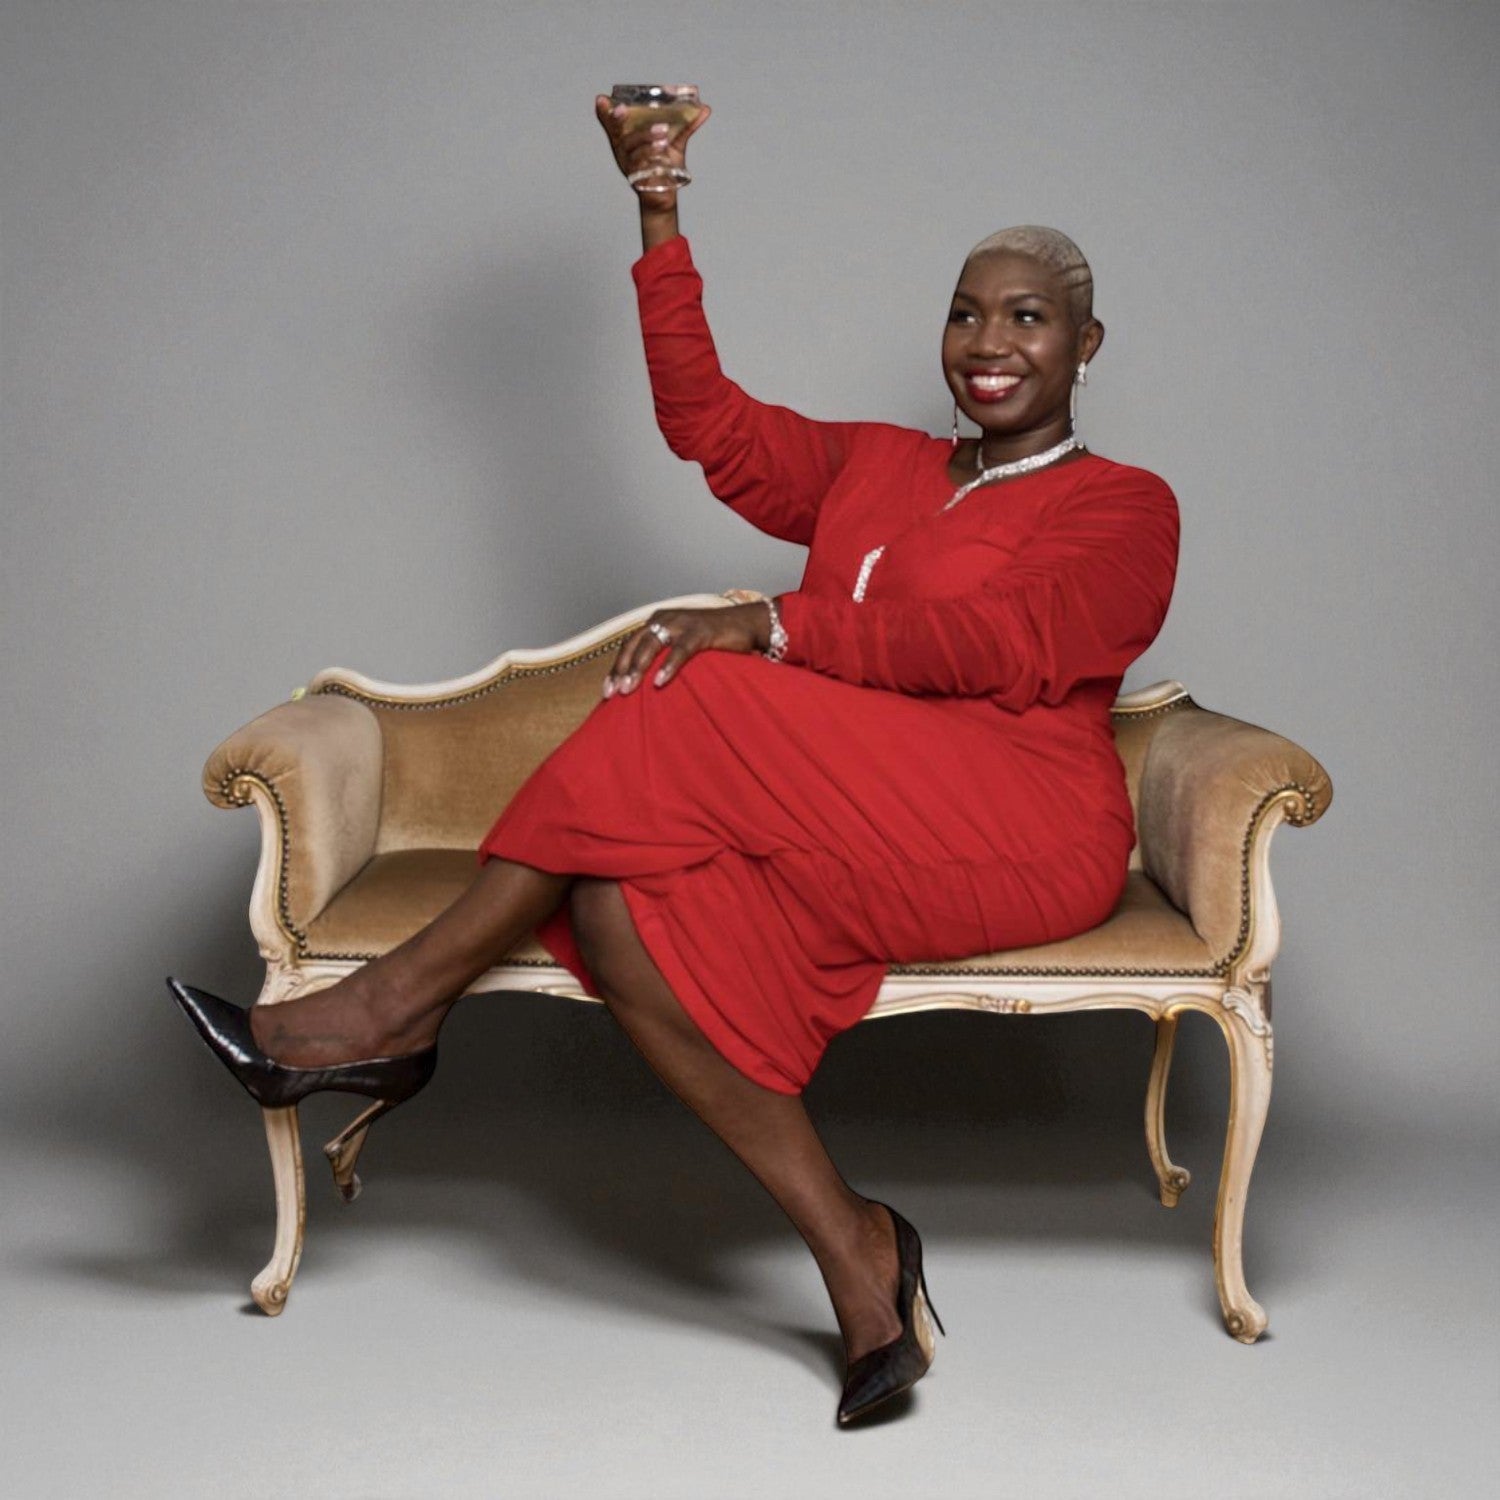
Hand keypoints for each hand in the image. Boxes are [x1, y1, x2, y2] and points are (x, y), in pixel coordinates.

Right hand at [594, 92, 710, 211]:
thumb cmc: (665, 167)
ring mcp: (628, 165)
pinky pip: (639, 166)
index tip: (601, 99)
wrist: (666, 195)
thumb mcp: (676, 143)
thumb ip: (687, 126)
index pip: (612, 123)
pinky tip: (662, 154)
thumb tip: (704, 109)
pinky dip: (650, 158)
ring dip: (645, 139)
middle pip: (617, 133)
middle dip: (618, 120)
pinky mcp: (636, 179)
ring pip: (630, 148)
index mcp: (628, 138)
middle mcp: (623, 151)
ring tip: (663, 135)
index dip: (605, 112)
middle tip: (624, 109)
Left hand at [602, 602, 768, 696]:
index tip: (607, 691)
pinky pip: (680, 651)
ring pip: (652, 645)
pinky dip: (668, 666)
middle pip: (635, 644)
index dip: (616, 667)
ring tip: (629, 689)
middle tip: (614, 693)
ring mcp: (682, 623)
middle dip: (622, 669)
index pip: (629, 644)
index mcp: (657, 621)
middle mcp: (665, 618)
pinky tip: (659, 681)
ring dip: (638, 668)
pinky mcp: (700, 632)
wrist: (746, 623)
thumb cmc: (713, 640)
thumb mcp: (682, 644)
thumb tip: (644, 682)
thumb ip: (664, 655)